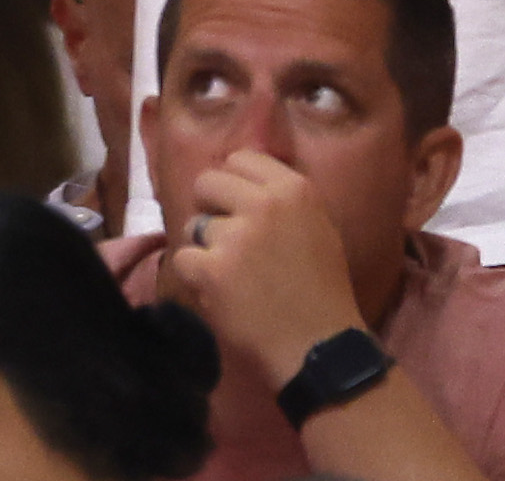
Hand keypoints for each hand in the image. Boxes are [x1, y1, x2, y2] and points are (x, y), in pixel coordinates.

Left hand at [159, 151, 366, 388]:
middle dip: (209, 208)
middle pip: (207, 182)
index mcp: (294, 189)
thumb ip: (282, 200)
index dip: (232, 184)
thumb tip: (240, 182)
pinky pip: (183, 259)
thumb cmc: (322, 289)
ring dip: (205, 248)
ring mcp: (237, 236)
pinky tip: (218, 293)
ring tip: (229, 274)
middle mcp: (265, 204)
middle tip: (224, 239)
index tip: (237, 207)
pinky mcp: (213, 270)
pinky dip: (195, 277)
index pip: (240, 158)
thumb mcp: (317, 226)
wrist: (318, 345)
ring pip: (193, 225)